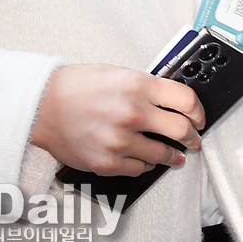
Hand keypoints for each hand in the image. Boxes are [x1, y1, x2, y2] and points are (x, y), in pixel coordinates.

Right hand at [30, 64, 204, 176]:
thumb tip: (170, 101)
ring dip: (173, 155)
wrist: (43, 105)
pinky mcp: (108, 162)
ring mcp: (121, 140)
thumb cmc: (76, 85)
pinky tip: (145, 158)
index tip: (199, 116)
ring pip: (163, 154)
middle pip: (181, 130)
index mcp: (138, 85)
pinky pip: (139, 169)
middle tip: (193, 138)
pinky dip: (146, 164)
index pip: (186, 100)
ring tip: (175, 154)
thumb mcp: (118, 72)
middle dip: (192, 136)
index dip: (198, 111)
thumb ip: (146, 86)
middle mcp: (133, 113)